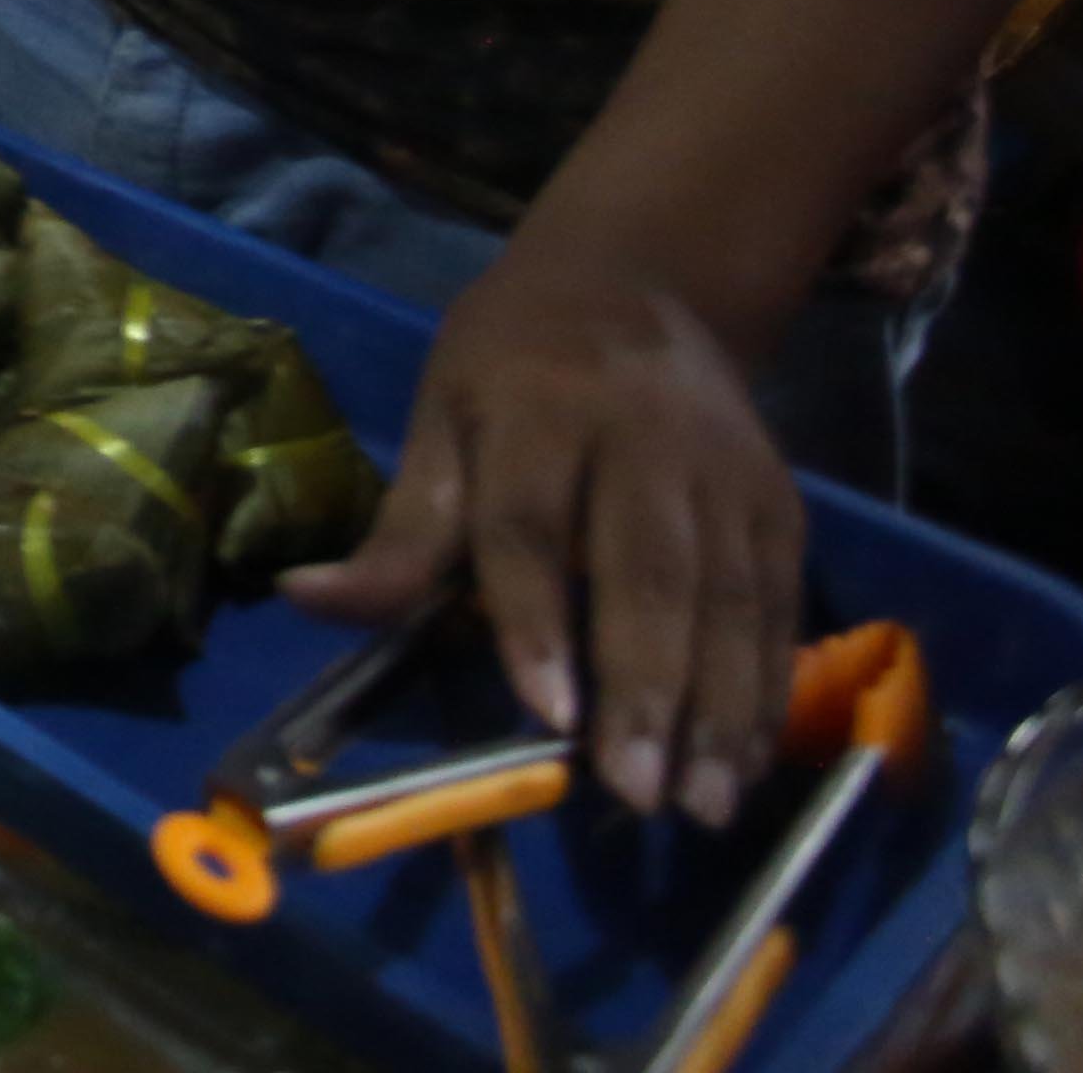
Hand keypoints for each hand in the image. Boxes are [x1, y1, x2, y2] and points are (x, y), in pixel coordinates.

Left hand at [292, 246, 804, 825]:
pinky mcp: (778, 502)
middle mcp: (641, 439)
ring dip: (718, 708)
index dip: (537, 620)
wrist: (638, 279)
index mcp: (535, 410)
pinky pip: (777, 602)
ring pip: (726, 597)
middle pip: (646, 571)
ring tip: (700, 803)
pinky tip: (744, 761)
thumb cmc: (512, 361)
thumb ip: (401, 527)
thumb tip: (304, 600)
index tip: (549, 714)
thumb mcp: (440, 416)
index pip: (530, 525)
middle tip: (636, 792)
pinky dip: (766, 687)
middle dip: (644, 688)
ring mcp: (721, 472)